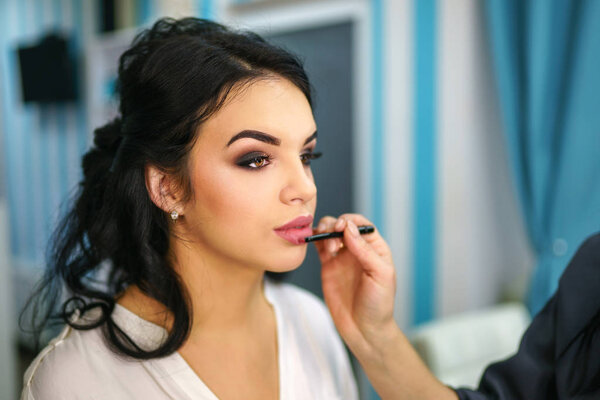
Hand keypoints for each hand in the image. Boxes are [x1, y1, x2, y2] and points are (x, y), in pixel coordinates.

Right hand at [315, 215, 458, 399]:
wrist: (364, 330)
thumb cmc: (379, 304)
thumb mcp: (380, 275)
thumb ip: (365, 251)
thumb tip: (348, 228)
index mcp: (375, 248)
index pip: (361, 225)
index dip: (350, 221)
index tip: (342, 227)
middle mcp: (357, 250)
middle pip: (342, 225)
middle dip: (334, 225)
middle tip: (333, 238)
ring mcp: (341, 258)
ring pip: (329, 233)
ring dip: (324, 231)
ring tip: (327, 247)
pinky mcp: (328, 267)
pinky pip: (319, 247)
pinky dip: (314, 240)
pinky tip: (313, 242)